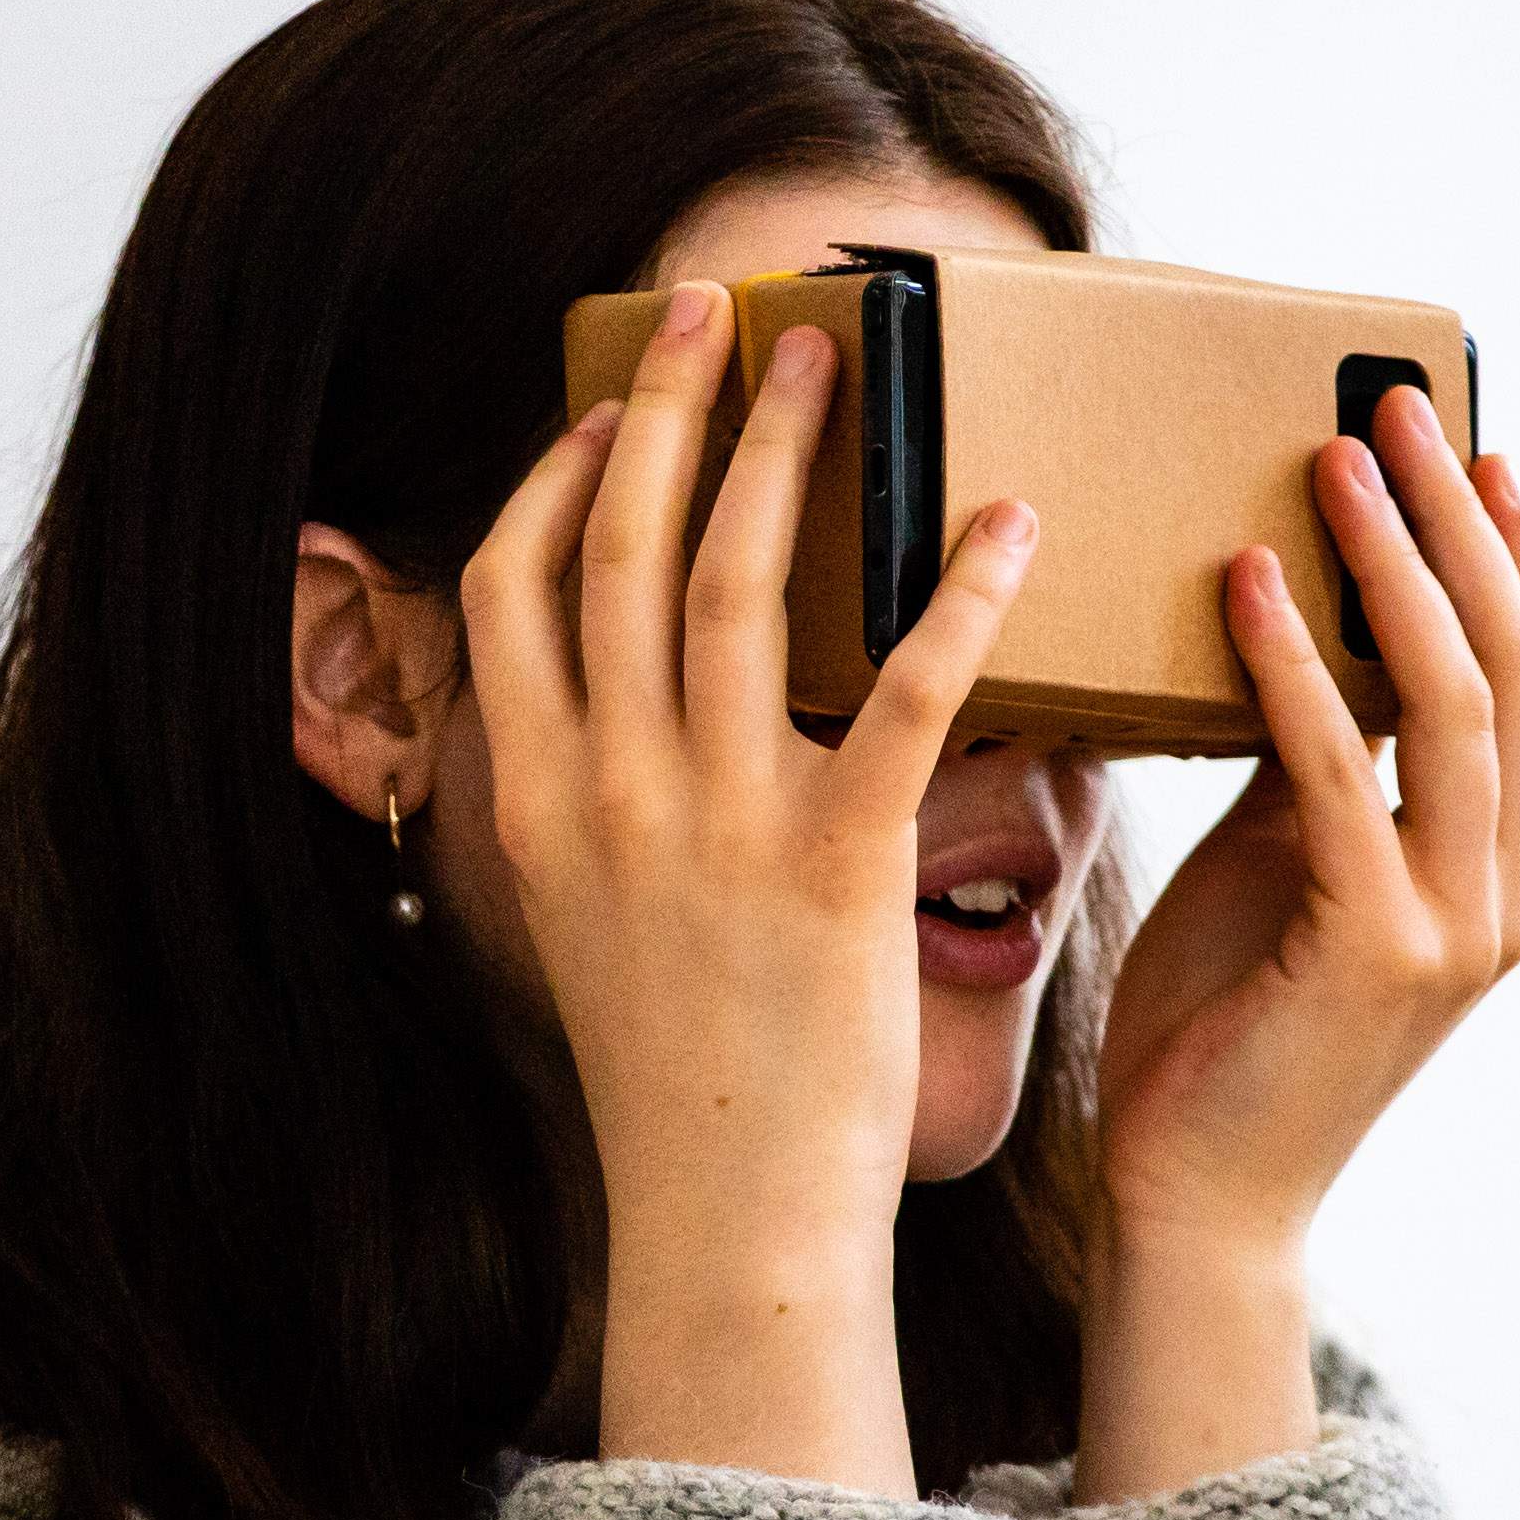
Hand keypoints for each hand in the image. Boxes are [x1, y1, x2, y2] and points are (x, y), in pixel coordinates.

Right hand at [462, 280, 1037, 1491]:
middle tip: (720, 304)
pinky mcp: (836, 866)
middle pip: (622, 547)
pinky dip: (959, 594)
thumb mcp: (588, 924)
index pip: (511, 591)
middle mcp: (609, 792)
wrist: (730, 1215)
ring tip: (835, 356)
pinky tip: (1008, 522)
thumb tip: (607, 712)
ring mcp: (715, 825)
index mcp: (538, 800)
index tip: (603, 405)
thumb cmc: (680, 1077)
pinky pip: (907, 694)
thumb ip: (588, 804)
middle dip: (668, 405)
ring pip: (739, 583)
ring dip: (789, 448)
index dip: (557, 479)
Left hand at [1076, 387, 1519, 1499]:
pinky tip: (1243, 586)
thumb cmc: (1215, 1036)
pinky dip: (1294, 671)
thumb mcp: (1276, 869)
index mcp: (1498, 874)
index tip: (1481, 448)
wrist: (1191, 1206)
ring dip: (1393, 567)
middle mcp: (1504, 897)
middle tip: (1396, 407)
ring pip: (1457, 706)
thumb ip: (1311, 766)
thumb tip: (1288, 622)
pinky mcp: (1374, 955)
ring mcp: (1453, 929)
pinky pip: (1341, 778)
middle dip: (1464, 523)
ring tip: (1330, 462)